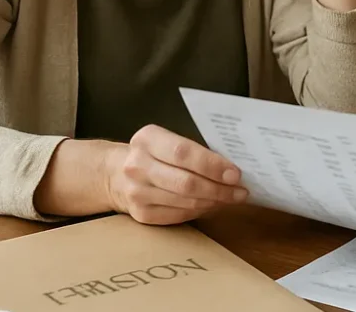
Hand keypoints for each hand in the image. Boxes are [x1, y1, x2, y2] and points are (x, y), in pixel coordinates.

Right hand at [104, 125, 248, 224]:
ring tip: (232, 198)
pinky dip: (200, 210)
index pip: (184, 153)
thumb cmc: (155, 153)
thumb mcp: (168, 140)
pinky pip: (178, 215)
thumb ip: (195, 150)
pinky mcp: (140, 214)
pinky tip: (213, 205)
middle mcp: (137, 166)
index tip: (236, 174)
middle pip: (186, 182)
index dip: (212, 165)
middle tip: (241, 191)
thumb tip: (233, 167)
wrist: (115, 174)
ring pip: (184, 202)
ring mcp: (137, 192)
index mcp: (147, 139)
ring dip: (214, 201)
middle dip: (219, 189)